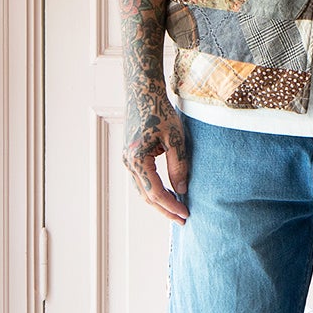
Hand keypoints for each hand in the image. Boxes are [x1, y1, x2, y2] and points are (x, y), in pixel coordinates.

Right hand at [122, 89, 189, 222]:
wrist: (143, 92)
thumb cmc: (160, 111)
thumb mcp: (175, 138)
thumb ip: (178, 165)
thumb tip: (181, 191)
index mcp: (137, 158)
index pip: (155, 192)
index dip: (171, 205)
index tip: (186, 213)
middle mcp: (128, 162)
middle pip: (146, 196)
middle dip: (165, 209)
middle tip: (183, 220)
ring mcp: (127, 160)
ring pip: (142, 190)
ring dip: (159, 202)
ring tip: (177, 211)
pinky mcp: (131, 156)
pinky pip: (142, 180)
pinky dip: (154, 190)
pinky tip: (168, 194)